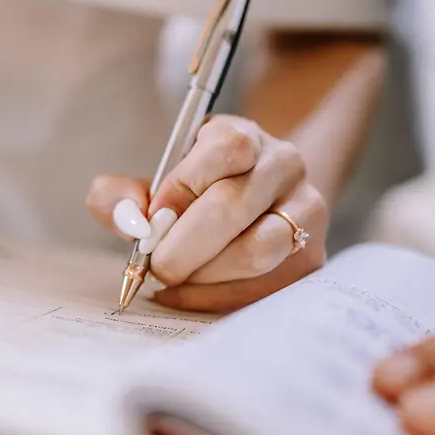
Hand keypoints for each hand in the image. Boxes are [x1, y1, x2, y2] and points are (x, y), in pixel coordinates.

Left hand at [86, 115, 327, 312]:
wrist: (256, 201)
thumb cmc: (197, 193)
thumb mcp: (159, 180)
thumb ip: (124, 194)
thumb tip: (123, 214)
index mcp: (245, 135)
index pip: (225, 149)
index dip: (182, 186)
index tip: (152, 217)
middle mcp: (284, 166)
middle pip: (234, 207)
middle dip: (184, 245)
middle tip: (157, 265)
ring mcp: (306, 211)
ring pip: (258, 251)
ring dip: (204, 275)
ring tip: (176, 278)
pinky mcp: (311, 257)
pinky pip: (266, 287)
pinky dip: (219, 298)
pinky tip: (190, 294)